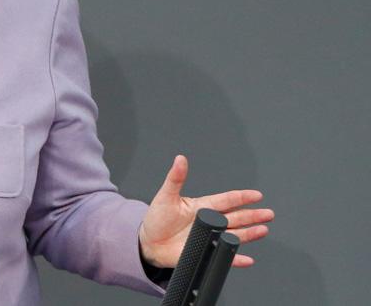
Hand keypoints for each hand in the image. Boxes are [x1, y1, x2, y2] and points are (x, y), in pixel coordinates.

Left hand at [138, 155, 273, 268]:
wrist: (149, 242)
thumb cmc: (157, 219)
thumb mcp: (165, 196)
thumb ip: (175, 178)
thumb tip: (180, 159)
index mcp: (202, 207)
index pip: (225, 200)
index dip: (241, 197)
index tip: (257, 195)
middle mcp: (209, 223)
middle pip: (236, 217)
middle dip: (252, 215)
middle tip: (268, 213)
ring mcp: (209, 238)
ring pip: (234, 235)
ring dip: (249, 234)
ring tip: (263, 230)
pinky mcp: (204, 252)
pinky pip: (223, 256)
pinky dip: (235, 258)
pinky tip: (247, 259)